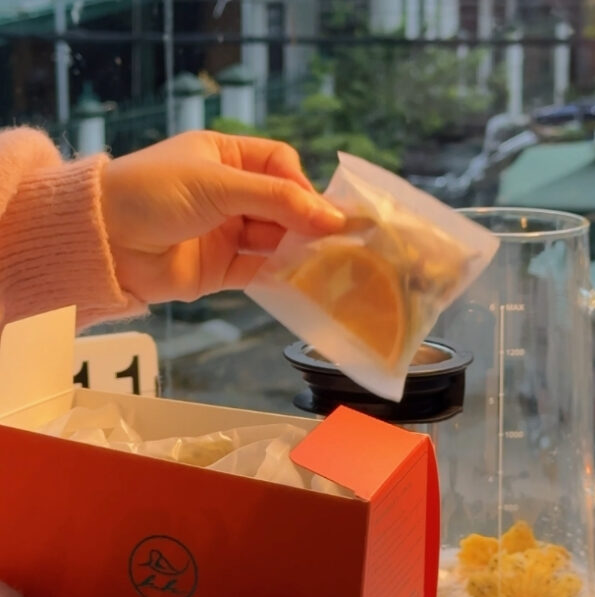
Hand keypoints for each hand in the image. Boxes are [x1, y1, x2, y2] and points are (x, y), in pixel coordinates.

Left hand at [100, 131, 345, 304]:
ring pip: (276, 239)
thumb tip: (332, 217)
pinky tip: (300, 279)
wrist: (100, 241)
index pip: (280, 165)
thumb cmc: (151, 193)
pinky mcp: (221, 269)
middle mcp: (229, 193)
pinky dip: (281, 276)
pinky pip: (261, 271)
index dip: (302, 184)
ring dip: (297, 249)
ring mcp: (226, 232)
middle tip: (332, 239)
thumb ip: (278, 201)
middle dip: (306, 221)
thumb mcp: (218, 185)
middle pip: (284, 205)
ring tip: (321, 260)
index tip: (317, 208)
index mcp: (225, 157)